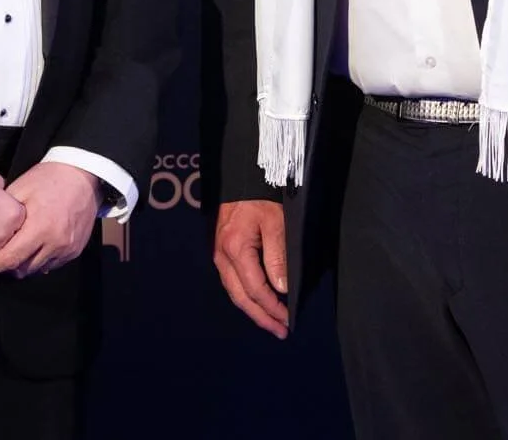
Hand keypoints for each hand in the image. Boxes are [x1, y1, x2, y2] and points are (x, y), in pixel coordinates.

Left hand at [0, 161, 99, 278]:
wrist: (83, 175)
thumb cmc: (49, 178)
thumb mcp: (21, 188)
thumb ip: (4, 214)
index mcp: (40, 227)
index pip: (9, 258)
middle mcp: (55, 243)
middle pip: (22, 269)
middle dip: (3, 268)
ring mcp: (68, 248)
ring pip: (36, 269)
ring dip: (21, 265)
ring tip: (10, 255)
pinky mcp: (75, 250)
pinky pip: (51, 265)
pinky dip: (38, 261)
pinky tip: (30, 250)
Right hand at [213, 200, 289, 337]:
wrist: (243, 176)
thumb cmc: (261, 195)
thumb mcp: (276, 222)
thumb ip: (277, 256)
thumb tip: (281, 288)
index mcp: (235, 249)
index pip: (255, 289)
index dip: (272, 307)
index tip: (288, 318)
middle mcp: (222, 255)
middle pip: (240, 297)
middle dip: (261, 317)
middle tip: (279, 331)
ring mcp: (219, 253)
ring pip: (234, 291)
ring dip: (253, 309)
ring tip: (270, 321)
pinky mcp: (222, 250)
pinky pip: (232, 280)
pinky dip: (246, 295)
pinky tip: (257, 300)